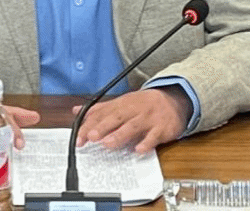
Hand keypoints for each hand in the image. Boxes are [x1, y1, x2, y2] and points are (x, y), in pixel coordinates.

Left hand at [73, 86, 190, 152]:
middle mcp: (133, 110)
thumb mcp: (121, 103)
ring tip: (107, 144)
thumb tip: (76, 111)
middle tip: (89, 136)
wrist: (173, 100)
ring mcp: (148, 119)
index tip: (79, 135)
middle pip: (116, 118)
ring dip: (120, 135)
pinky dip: (146, 143)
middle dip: (102, 127)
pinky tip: (138, 149)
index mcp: (122, 104)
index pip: (102, 114)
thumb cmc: (143, 104)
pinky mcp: (161, 128)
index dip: (89, 124)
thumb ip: (99, 109)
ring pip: (132, 126)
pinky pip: (154, 136)